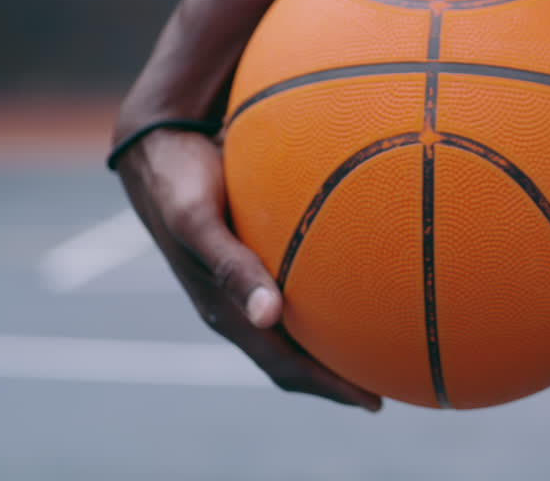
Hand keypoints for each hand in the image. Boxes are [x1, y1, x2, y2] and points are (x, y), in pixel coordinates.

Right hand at [114, 127, 381, 410]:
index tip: (374, 403)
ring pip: (298, 326)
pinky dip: (327, 298)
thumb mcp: (199, 223)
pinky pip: (297, 287)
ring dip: (335, 341)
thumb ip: (232, 266)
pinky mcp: (254, 254)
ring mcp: (246, 282)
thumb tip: (269, 316)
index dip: (327, 387)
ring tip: (383, 343)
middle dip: (340, 375)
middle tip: (392, 381)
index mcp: (224, 311)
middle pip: (296, 356)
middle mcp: (238, 304)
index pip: (283, 366)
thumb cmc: (178, 184)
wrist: (157, 147)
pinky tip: (362, 281)